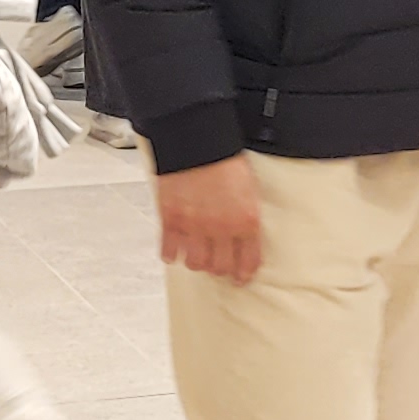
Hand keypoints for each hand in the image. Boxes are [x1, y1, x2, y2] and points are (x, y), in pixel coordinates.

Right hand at [154, 156, 262, 283]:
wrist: (197, 141)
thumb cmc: (225, 160)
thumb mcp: (249, 189)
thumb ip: (246, 217)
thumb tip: (243, 238)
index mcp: (246, 221)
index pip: (248, 261)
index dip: (243, 274)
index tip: (240, 278)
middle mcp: (221, 229)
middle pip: (220, 267)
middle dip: (219, 268)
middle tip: (216, 263)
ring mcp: (194, 226)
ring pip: (196, 264)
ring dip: (196, 261)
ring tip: (195, 254)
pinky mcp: (171, 219)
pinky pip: (170, 250)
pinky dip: (171, 254)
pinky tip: (174, 251)